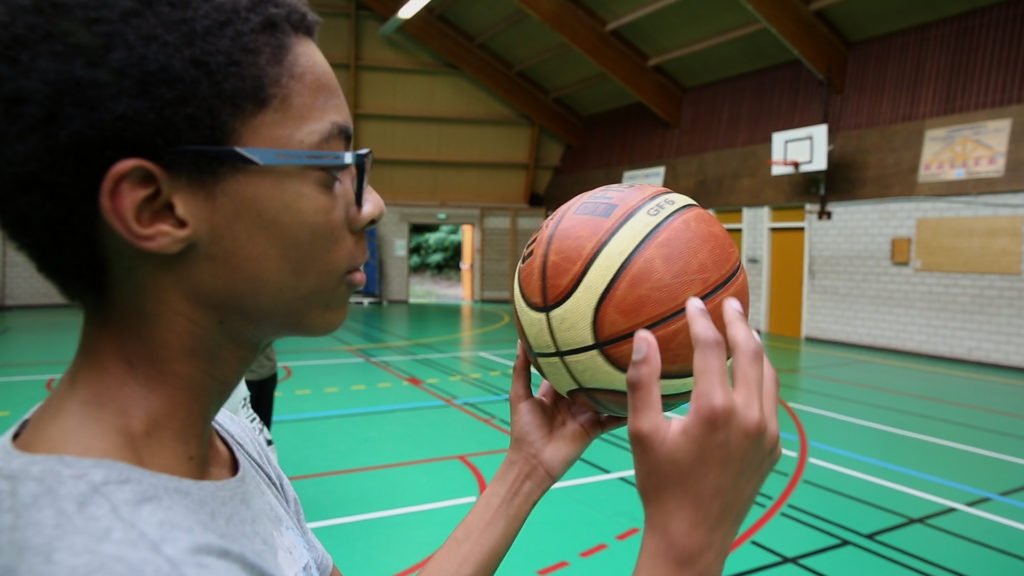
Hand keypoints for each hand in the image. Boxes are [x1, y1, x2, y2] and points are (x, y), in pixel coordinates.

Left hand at [506, 341, 625, 486]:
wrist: (533, 463)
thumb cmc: (523, 430)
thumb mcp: (519, 396)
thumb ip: (521, 369)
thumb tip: (521, 339)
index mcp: (554, 391)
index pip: (566, 367)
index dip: (574, 352)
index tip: (585, 331)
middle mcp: (572, 400)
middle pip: (588, 379)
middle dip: (598, 365)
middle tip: (615, 342)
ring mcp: (585, 413)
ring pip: (602, 395)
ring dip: (614, 384)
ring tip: (631, 363)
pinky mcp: (595, 427)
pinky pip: (612, 417)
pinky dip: (623, 408)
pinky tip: (639, 395)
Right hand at [627, 296, 779, 573]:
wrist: (693, 534)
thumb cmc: (661, 485)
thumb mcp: (642, 432)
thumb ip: (643, 381)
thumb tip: (644, 337)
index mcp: (714, 408)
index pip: (711, 347)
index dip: (701, 319)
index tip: (693, 301)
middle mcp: (748, 415)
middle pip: (751, 352)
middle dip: (738, 322)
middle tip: (729, 302)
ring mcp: (766, 432)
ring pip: (768, 375)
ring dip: (756, 348)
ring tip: (742, 329)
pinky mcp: (773, 447)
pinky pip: (770, 402)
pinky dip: (760, 379)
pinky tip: (748, 374)